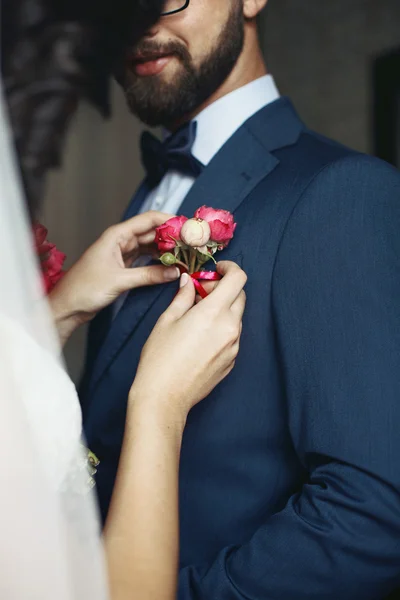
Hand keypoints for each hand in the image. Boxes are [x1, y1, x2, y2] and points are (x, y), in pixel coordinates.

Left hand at [49, 211, 177, 343]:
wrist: (67, 306)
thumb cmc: (85, 288)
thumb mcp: (120, 280)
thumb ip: (149, 275)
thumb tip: (175, 271)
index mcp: (117, 235)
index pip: (149, 220)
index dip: (170, 221)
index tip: (189, 228)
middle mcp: (121, 241)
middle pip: (152, 233)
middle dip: (173, 237)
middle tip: (193, 245)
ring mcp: (122, 254)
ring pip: (150, 247)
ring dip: (167, 250)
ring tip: (186, 255)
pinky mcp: (123, 267)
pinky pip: (145, 260)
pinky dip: (158, 262)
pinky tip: (171, 266)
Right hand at [129, 261, 246, 424]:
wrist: (164, 397)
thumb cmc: (160, 358)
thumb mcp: (167, 320)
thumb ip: (183, 296)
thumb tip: (188, 281)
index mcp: (214, 313)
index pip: (238, 279)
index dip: (230, 268)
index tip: (216, 270)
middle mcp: (230, 328)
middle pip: (240, 296)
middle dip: (223, 289)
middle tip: (201, 294)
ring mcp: (234, 346)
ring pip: (236, 317)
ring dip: (223, 310)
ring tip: (197, 318)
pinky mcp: (232, 361)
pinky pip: (233, 336)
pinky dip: (222, 329)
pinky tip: (201, 338)